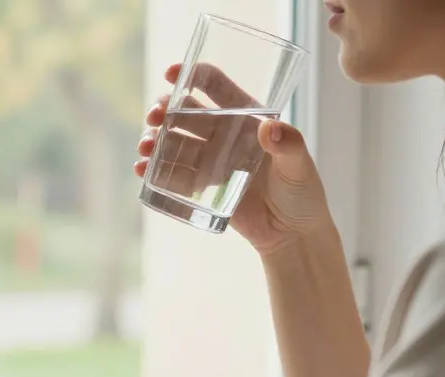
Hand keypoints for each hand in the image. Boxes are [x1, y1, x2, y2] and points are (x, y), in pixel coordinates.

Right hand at [135, 63, 336, 255]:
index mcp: (246, 117)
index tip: (172, 74)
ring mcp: (210, 161)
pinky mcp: (201, 187)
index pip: (216, 87)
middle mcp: (224, 134)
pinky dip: (153, 170)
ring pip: (174, 143)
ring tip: (145, 147)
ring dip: (154, 140)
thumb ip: (288, 145)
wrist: (292, 234)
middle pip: (186, 114)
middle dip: (164, 110)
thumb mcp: (300, 166)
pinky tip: (142, 169)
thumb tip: (269, 129)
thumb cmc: (302, 194)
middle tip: (154, 116)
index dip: (193, 76)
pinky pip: (173, 175)